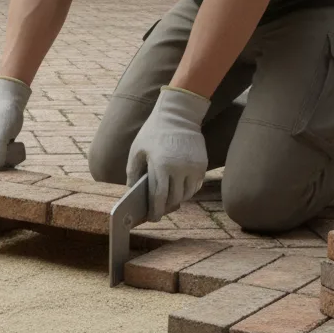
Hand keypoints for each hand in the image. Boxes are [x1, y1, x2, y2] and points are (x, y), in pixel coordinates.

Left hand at [126, 86, 209, 221]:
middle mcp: (179, 169)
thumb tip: (132, 191)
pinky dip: (187, 191)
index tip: (152, 218)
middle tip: (159, 212)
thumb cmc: (153, 132)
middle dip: (165, 208)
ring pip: (186, 195)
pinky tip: (179, 190)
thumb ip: (133, 172)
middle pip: (173, 199)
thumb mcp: (137, 150)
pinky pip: (195, 186)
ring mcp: (193, 167)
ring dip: (177, 200)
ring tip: (168, 200)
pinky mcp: (202, 165)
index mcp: (161, 166)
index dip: (155, 210)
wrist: (179, 114)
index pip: (159, 196)